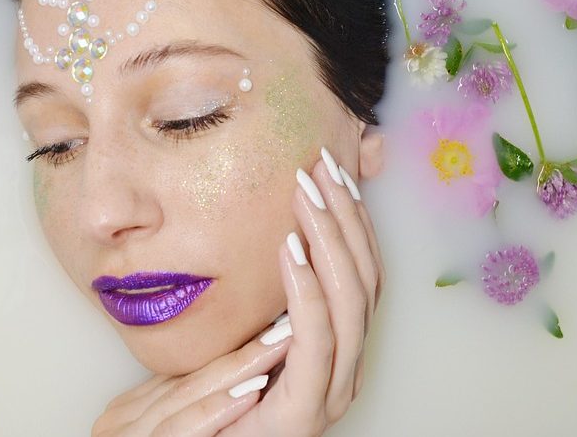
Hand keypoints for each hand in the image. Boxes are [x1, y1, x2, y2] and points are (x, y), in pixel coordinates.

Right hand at [91, 319, 292, 435]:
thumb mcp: (171, 431)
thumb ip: (185, 410)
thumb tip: (241, 377)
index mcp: (126, 416)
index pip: (186, 375)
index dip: (234, 350)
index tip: (277, 325)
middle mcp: (117, 427)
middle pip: (190, 381)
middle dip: (245, 352)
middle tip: (290, 322)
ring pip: (186, 399)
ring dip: (237, 372)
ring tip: (281, 347)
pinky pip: (176, 432)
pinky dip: (214, 413)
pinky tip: (249, 397)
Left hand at [217, 147, 384, 435]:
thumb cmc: (212, 389)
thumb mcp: (245, 321)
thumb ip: (268, 284)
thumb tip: (275, 222)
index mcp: (339, 344)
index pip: (361, 271)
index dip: (352, 217)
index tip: (331, 168)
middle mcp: (346, 366)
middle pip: (364, 279)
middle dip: (346, 217)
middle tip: (322, 166)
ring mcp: (331, 390)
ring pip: (351, 304)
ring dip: (330, 241)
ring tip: (305, 196)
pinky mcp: (305, 411)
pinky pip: (317, 341)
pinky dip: (308, 291)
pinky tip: (292, 249)